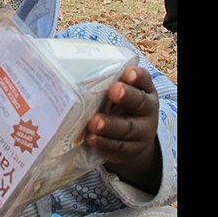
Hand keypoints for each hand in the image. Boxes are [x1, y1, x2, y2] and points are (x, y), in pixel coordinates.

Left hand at [84, 65, 160, 192]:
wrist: (133, 140)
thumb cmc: (118, 107)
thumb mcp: (118, 93)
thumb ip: (104, 82)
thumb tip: (71, 66)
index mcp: (143, 90)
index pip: (143, 79)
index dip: (137, 76)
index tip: (127, 73)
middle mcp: (146, 109)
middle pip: (139, 102)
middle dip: (126, 96)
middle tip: (114, 91)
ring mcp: (141, 132)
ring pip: (127, 128)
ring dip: (110, 125)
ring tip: (94, 123)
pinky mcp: (130, 150)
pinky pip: (118, 147)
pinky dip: (104, 143)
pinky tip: (91, 138)